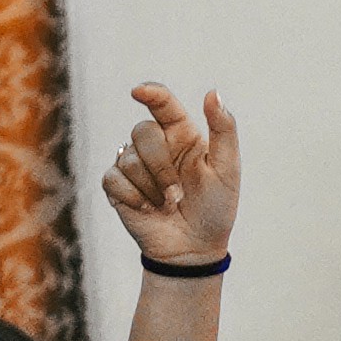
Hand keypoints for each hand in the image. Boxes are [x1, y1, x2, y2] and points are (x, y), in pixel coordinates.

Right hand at [99, 83, 243, 263]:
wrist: (194, 248)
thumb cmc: (215, 208)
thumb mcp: (227, 169)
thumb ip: (224, 129)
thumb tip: (212, 92)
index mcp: (182, 135)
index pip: (163, 104)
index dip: (150, 92)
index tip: (139, 91)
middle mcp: (156, 145)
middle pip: (143, 132)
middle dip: (160, 165)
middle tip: (177, 193)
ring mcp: (134, 165)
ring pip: (128, 158)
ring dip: (151, 187)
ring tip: (167, 204)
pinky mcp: (117, 187)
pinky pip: (113, 178)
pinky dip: (133, 197)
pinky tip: (148, 209)